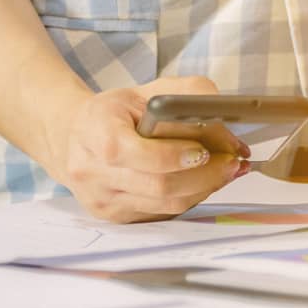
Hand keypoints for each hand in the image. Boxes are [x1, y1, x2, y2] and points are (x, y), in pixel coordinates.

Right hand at [42, 76, 248, 222]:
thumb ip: (190, 98)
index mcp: (95, 131)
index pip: (139, 153)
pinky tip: (206, 182)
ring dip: (205, 188)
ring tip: (226, 171)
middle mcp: (92, 171)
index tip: (206, 150)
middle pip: (159, 185)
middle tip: (233, 162)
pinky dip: (191, 197)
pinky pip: (163, 213)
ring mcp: (102, 199)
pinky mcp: (115, 216)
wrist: (75, 137)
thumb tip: (230, 134)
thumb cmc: (116, 113)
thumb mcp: (148, 90)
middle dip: (205, 175)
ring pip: (166, 204)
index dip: (176, 155)